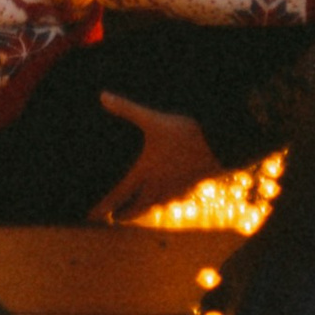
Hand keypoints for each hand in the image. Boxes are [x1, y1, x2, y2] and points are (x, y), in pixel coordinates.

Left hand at [90, 94, 218, 222]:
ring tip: (138, 209)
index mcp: (145, 172)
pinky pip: (172, 198)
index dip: (105, 206)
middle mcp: (159, 185)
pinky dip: (163, 201)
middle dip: (125, 214)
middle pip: (138, 206)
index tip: (93, 215)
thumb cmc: (184, 133)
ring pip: (156, 204)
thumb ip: (128, 109)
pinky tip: (166, 196)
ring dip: (143, 209)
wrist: (220, 146)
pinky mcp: (190, 184)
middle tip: (114, 218)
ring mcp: (175, 187)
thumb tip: (103, 96)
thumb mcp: (153, 119)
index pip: (120, 194)